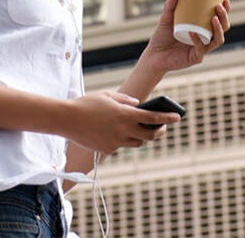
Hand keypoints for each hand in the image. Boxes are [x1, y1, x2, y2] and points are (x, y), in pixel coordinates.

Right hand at [64, 90, 180, 154]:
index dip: (167, 118)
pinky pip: (120, 146)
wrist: (67, 119)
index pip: (153, 118)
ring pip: (137, 143)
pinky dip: (121, 139)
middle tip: (161, 128)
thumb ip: (125, 99)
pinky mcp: (107, 149)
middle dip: (159, 131)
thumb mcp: (107, 95)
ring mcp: (116, 142)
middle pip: (150, 135)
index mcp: (125, 114)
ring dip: (141, 137)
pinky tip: (114, 132)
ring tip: (140, 130)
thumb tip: (138, 104)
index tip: (177, 117)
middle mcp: (123, 130)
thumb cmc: (86, 103)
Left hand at [144, 0, 230, 73]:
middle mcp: (205, 39)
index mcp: (202, 29)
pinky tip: (193, 32)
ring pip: (218, 40)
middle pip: (223, 29)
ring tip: (213, 18)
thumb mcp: (166, 19)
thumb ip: (170, 7)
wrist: (153, 55)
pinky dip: (198, 40)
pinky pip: (200, 49)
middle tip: (218, 6)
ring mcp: (202, 49)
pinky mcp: (195, 58)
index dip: (225, 11)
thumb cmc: (161, 37)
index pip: (218, 19)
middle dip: (224, 18)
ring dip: (218, 29)